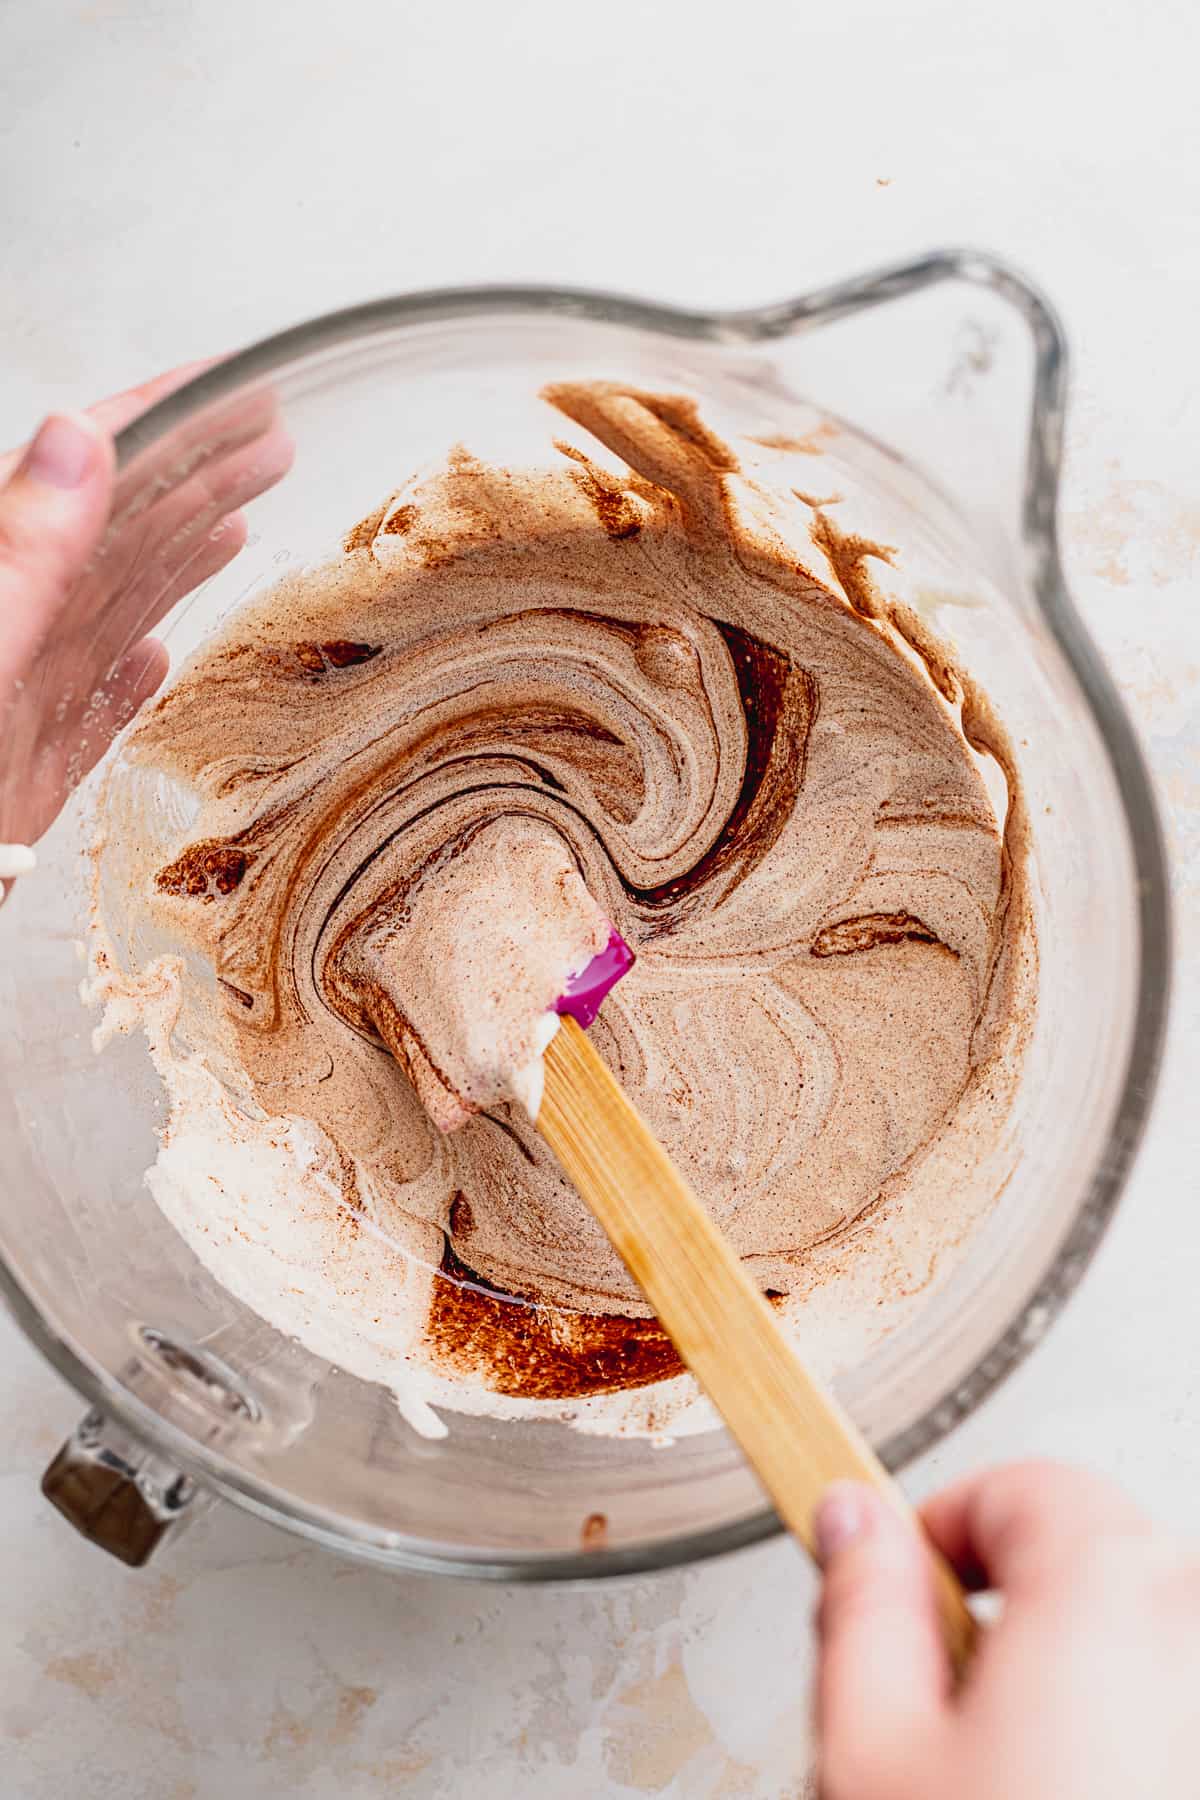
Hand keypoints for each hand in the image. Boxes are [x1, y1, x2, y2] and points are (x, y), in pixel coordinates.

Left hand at [0, 365, 291, 852]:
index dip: (161, 420)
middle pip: (116, 534)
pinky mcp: (23, 775)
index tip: (229, 386)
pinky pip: (89, 711)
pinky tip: (156, 658)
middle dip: (194, 477)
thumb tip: (73, 439)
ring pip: (110, 612)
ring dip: (175, 559)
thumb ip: (19, 557)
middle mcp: (8, 633)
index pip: (87, 476)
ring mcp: (16, 705)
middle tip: (265, 440)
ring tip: (234, 520)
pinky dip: (130, 679)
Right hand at [814, 1461, 1199, 1799]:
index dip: (935, 1535)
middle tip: (940, 1712)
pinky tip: (1067, 1793)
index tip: (895, 1594)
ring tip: (1002, 1776)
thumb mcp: (874, 1756)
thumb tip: (854, 1524)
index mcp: (1112, 1589)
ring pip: (1133, 1637)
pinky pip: (1171, 1700)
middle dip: (1004, 1610)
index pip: (1018, 1486)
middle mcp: (1195, 1626)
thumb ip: (861, 1609)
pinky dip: (1123, 1730)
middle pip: (1085, 1557)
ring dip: (1069, 1678)